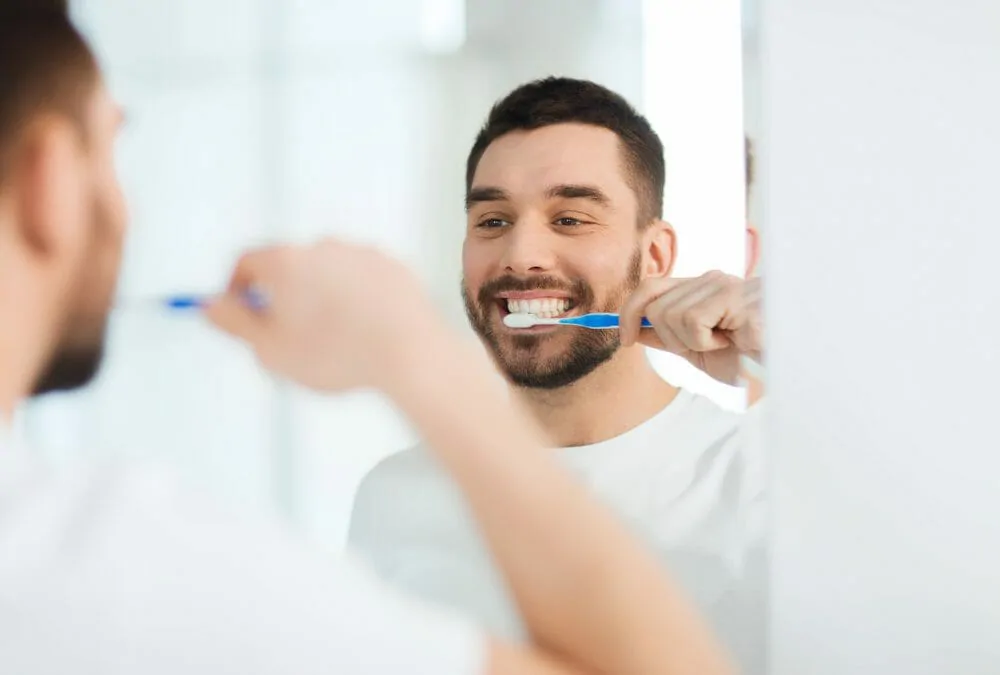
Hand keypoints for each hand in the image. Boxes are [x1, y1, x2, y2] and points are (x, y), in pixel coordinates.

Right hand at [205, 239, 445, 393]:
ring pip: (327, 273)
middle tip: (289, 335)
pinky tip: (362, 331)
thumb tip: (212, 305)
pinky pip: (361, 279)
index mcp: (286, 261)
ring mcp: (361, 253)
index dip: (236, 289)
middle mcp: (323, 246)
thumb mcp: (270, 350)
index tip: (241, 312)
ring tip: (334, 339)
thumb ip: (233, 323)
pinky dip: (356, 299)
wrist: (410, 354)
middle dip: (283, 297)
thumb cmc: (342, 355)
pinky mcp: (392, 265)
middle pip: (288, 266)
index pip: (245, 262)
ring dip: (321, 297)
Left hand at [619, 272, 761, 384]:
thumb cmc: (749, 356)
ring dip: (693, 341)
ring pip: (671, 315)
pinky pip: (693, 320)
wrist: (783, 366)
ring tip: (724, 342)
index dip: (629, 312)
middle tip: (705, 346)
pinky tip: (732, 340)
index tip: (624, 339)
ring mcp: (724, 285)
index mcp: (701, 289)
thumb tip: (634, 330)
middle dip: (671, 338)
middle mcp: (711, 280)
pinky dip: (707, 341)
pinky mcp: (735, 297)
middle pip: (655, 307)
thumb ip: (667, 336)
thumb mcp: (699, 350)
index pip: (651, 288)